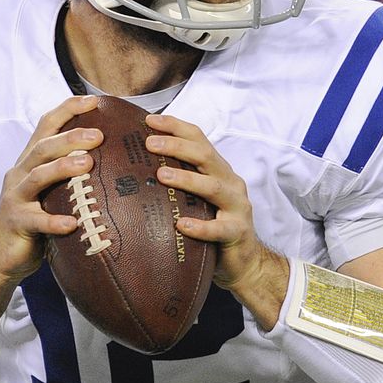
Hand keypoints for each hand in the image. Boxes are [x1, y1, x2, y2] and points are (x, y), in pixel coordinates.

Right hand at [0, 96, 103, 284]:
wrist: (0, 255)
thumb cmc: (33, 222)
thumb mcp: (51, 193)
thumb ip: (70, 176)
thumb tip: (113, 161)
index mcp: (30, 162)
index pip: (46, 126)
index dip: (67, 110)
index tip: (94, 100)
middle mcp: (20, 173)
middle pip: (43, 147)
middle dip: (70, 137)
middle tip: (98, 134)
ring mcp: (15, 198)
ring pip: (37, 176)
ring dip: (62, 168)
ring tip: (88, 164)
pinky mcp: (16, 223)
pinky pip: (36, 220)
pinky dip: (54, 221)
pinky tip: (73, 224)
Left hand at [144, 113, 284, 303]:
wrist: (245, 262)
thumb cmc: (214, 225)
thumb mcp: (196, 198)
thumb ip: (179, 181)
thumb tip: (138, 166)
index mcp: (218, 170)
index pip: (199, 139)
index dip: (176, 126)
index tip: (148, 120)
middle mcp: (230, 182)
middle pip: (205, 156)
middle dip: (177, 145)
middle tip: (149, 143)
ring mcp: (237, 206)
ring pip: (214, 187)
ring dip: (187, 179)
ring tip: (161, 175)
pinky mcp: (237, 232)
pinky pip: (218, 228)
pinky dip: (200, 226)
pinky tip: (181, 225)